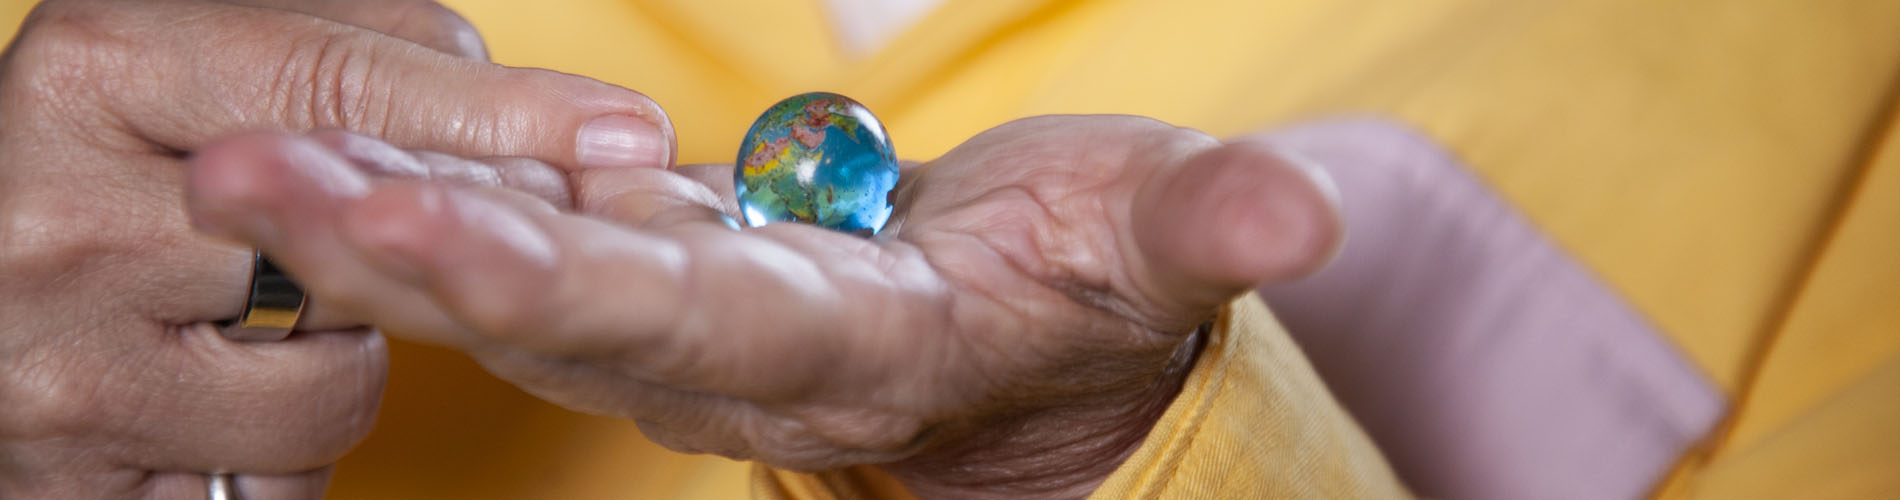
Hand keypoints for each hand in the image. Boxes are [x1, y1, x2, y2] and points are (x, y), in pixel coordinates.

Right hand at [0, 0, 672, 497]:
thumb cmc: (111, 167)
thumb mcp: (214, 67)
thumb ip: (367, 64)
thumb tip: (596, 132)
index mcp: (99, 74)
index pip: (339, 90)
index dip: (495, 118)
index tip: (621, 135)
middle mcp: (59, 220)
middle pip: (360, 249)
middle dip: (407, 248)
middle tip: (397, 236)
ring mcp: (61, 371)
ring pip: (336, 387)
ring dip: (336, 362)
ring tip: (246, 321)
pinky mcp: (79, 490)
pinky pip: (276, 484)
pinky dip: (279, 450)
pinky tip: (218, 403)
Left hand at [184, 115, 1339, 498]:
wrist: (1041, 343)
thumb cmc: (1102, 293)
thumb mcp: (1163, 249)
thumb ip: (1205, 230)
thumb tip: (1296, 215)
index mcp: (861, 353)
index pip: (700, 324)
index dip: (565, 286)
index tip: (427, 231)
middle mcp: (745, 355)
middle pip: (560, 309)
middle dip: (403, 252)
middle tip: (242, 181)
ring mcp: (688, 321)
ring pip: (519, 276)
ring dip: (375, 224)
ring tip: (237, 157)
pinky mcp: (663, 276)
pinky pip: (533, 239)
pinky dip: (430, 198)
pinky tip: (331, 144)